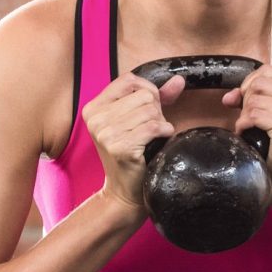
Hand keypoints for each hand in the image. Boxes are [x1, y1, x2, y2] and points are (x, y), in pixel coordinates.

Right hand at [83, 73, 183, 209]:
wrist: (123, 191)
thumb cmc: (131, 154)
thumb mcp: (136, 120)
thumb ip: (157, 98)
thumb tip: (178, 80)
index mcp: (93, 108)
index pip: (128, 80)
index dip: (147, 90)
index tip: (150, 107)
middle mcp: (95, 118)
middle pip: (143, 95)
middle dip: (155, 111)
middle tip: (149, 129)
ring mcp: (105, 133)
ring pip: (150, 111)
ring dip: (160, 124)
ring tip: (151, 138)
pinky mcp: (120, 147)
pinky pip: (154, 127)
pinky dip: (164, 132)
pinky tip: (159, 141)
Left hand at [221, 65, 271, 194]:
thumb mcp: (269, 112)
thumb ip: (250, 97)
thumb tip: (229, 96)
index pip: (267, 70)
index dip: (249, 84)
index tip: (245, 100)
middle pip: (259, 83)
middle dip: (246, 101)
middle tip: (249, 118)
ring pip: (255, 100)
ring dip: (245, 115)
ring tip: (251, 128)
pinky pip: (254, 116)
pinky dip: (244, 125)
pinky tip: (249, 134)